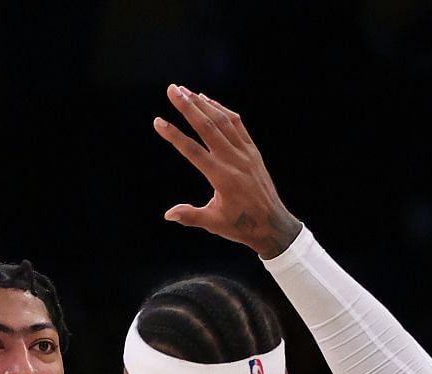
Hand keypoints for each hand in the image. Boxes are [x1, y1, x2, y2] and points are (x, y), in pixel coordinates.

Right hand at [152, 85, 301, 257]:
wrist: (273, 223)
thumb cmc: (242, 225)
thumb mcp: (214, 223)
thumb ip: (191, 216)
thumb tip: (168, 214)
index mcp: (222, 178)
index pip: (193, 151)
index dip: (174, 135)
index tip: (158, 121)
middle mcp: (234, 160)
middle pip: (207, 127)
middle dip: (188, 106)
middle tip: (172, 90)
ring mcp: (245, 152)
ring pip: (222, 121)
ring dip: (203, 103)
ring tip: (185, 91)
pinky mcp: (252, 150)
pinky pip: (237, 124)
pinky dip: (221, 110)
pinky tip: (208, 101)